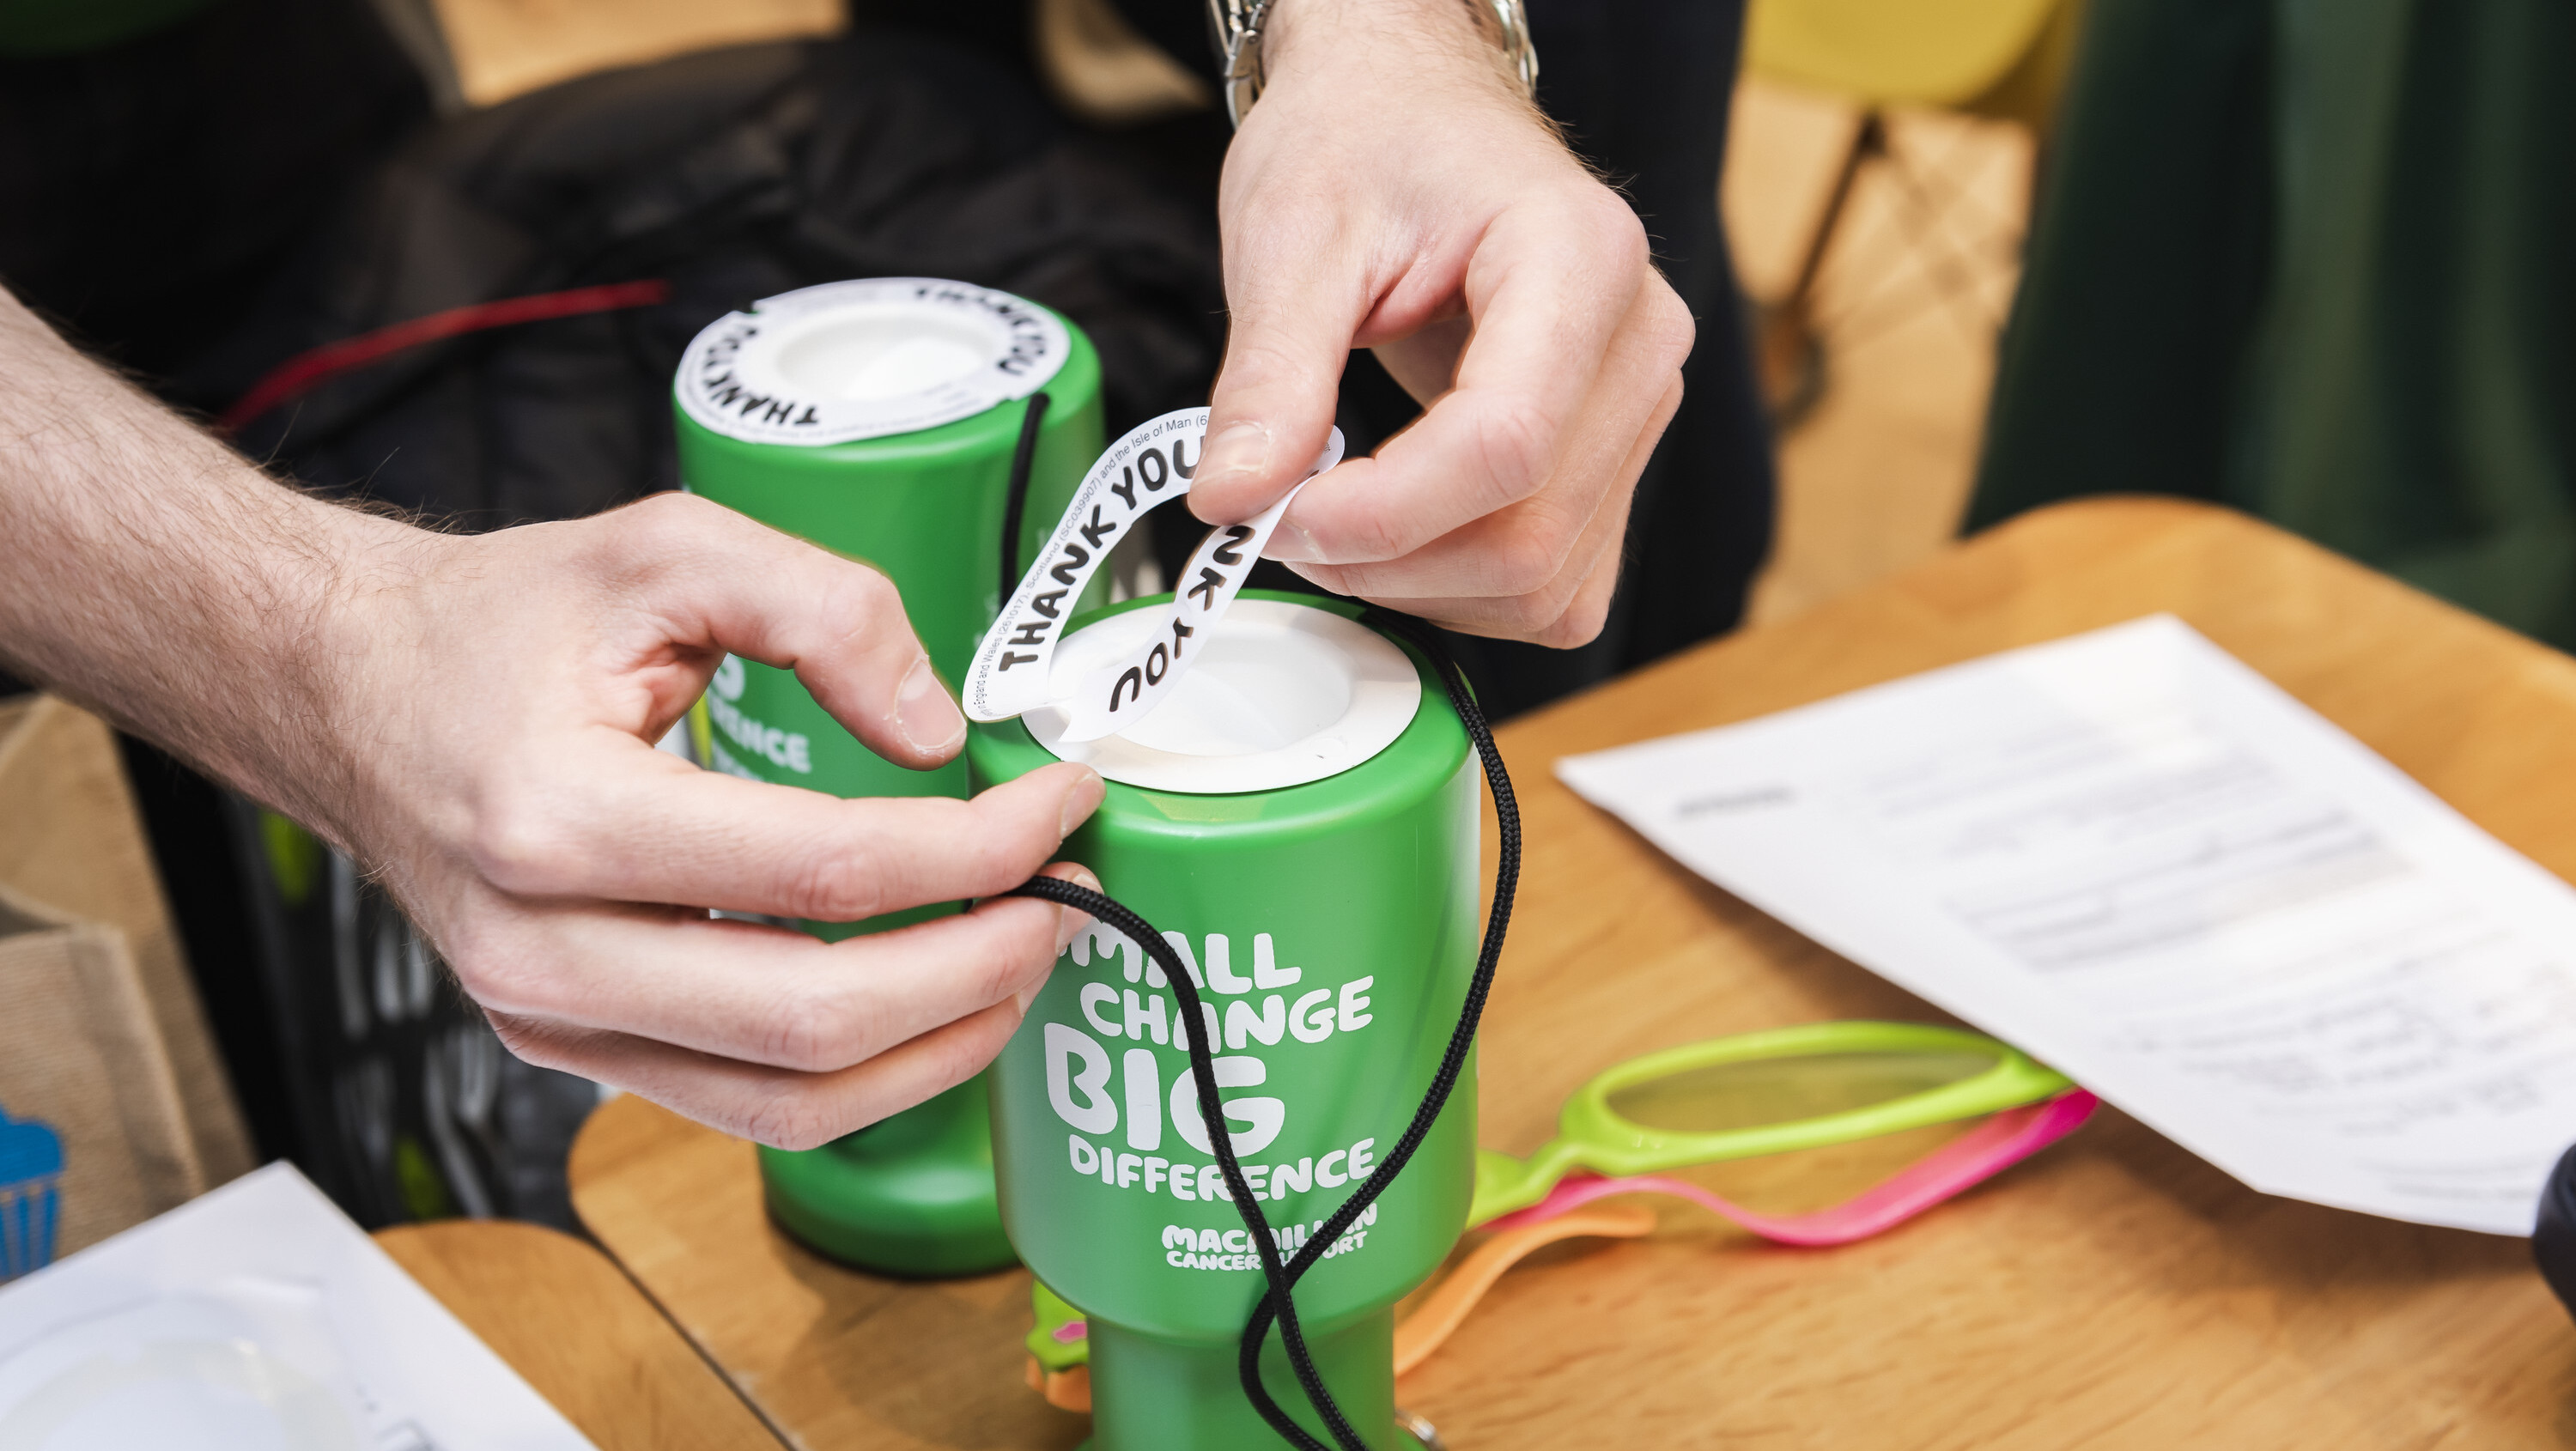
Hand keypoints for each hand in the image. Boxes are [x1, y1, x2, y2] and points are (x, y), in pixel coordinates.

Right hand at [330, 495, 1109, 1148]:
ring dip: (943, 1044)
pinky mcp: (573, 1050)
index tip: (1061, 801)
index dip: (979, 846)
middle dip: (982, 966)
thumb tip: (939, 733)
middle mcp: (543, 949)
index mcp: (556, 816)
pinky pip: (751, 1106)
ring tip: (1026, 960)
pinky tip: (939, 1004)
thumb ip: (824, 608)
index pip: (826, 869)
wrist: (351, 694)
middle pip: (817, 1016)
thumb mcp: (665, 546)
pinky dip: (868, 1074)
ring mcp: (551, 1021)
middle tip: (1070, 901)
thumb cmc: (498, 623)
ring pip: (793, 1100)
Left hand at [1189, 0, 1694, 645]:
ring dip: (1420, 588)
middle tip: (1277, 521)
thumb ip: (1268, 377)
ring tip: (1327, 522)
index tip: (1276, 514)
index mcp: (1578, 256)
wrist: (1411, 109)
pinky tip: (1394, 539)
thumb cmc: (1367, 141)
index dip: (1381, 513)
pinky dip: (1465, 593)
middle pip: (1530, 535)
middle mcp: (1638, 340)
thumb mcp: (1293, 236)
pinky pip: (1560, 587)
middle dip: (1386, 561)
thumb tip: (1231, 501)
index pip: (1504, 442)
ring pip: (1548, 584)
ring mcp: (1637, 409)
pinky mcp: (1615, 460)